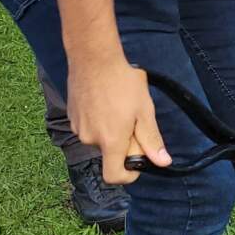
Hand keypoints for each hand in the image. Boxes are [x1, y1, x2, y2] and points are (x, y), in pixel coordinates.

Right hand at [68, 59, 169, 183]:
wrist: (93, 58)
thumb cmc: (123, 83)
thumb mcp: (144, 111)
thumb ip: (152, 139)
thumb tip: (163, 162)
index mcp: (110, 141)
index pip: (113, 176)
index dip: (128, 176)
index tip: (138, 163)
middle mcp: (90, 139)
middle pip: (110, 154)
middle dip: (124, 143)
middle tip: (134, 119)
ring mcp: (78, 128)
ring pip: (100, 139)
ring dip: (112, 131)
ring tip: (119, 106)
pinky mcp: (71, 116)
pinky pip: (90, 127)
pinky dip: (100, 121)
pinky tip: (106, 101)